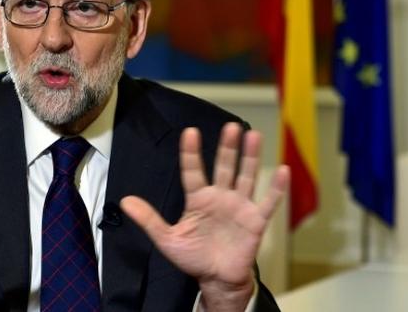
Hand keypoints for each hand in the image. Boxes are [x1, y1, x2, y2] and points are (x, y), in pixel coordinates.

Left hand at [121, 122, 288, 311]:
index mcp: (198, 200)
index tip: (190, 132)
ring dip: (250, 158)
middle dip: (227, 148)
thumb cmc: (193, 258)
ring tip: (253, 136)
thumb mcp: (167, 239)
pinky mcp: (255, 221)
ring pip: (246, 177)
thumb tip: (125, 201)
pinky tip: (282, 170)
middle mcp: (220, 198)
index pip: (193, 171)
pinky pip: (268, 202)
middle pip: (224, 167)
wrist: (216, 280)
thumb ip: (149, 219)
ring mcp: (239, 207)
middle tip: (231, 127)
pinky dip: (276, 188)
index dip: (191, 153)